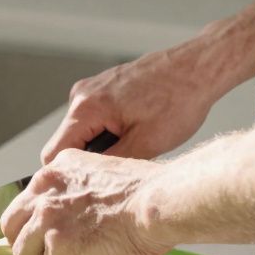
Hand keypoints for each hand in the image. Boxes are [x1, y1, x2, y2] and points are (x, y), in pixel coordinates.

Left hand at [0, 150, 172, 254]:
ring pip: (24, 254)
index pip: (27, 202)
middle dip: (32, 246)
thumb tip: (69, 226)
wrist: (162, 201)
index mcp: (56, 170)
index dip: (43, 225)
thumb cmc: (147, 192)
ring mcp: (47, 217)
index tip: (65, 236)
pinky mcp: (58, 244)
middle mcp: (45, 189)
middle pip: (12, 226)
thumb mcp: (99, 177)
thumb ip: (75, 196)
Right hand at [42, 49, 217, 164]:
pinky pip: (95, 116)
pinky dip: (111, 128)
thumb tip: (89, 181)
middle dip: (90, 158)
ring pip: (83, 130)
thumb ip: (109, 164)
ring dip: (103, 143)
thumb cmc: (180, 99)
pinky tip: (138, 127)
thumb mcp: (146, 144)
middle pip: (67, 142)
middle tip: (122, 167)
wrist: (200, 67)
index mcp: (86, 108)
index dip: (67, 175)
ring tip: (136, 143)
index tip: (86, 187)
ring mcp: (93, 88)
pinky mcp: (105, 86)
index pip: (54, 153)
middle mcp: (82, 95)